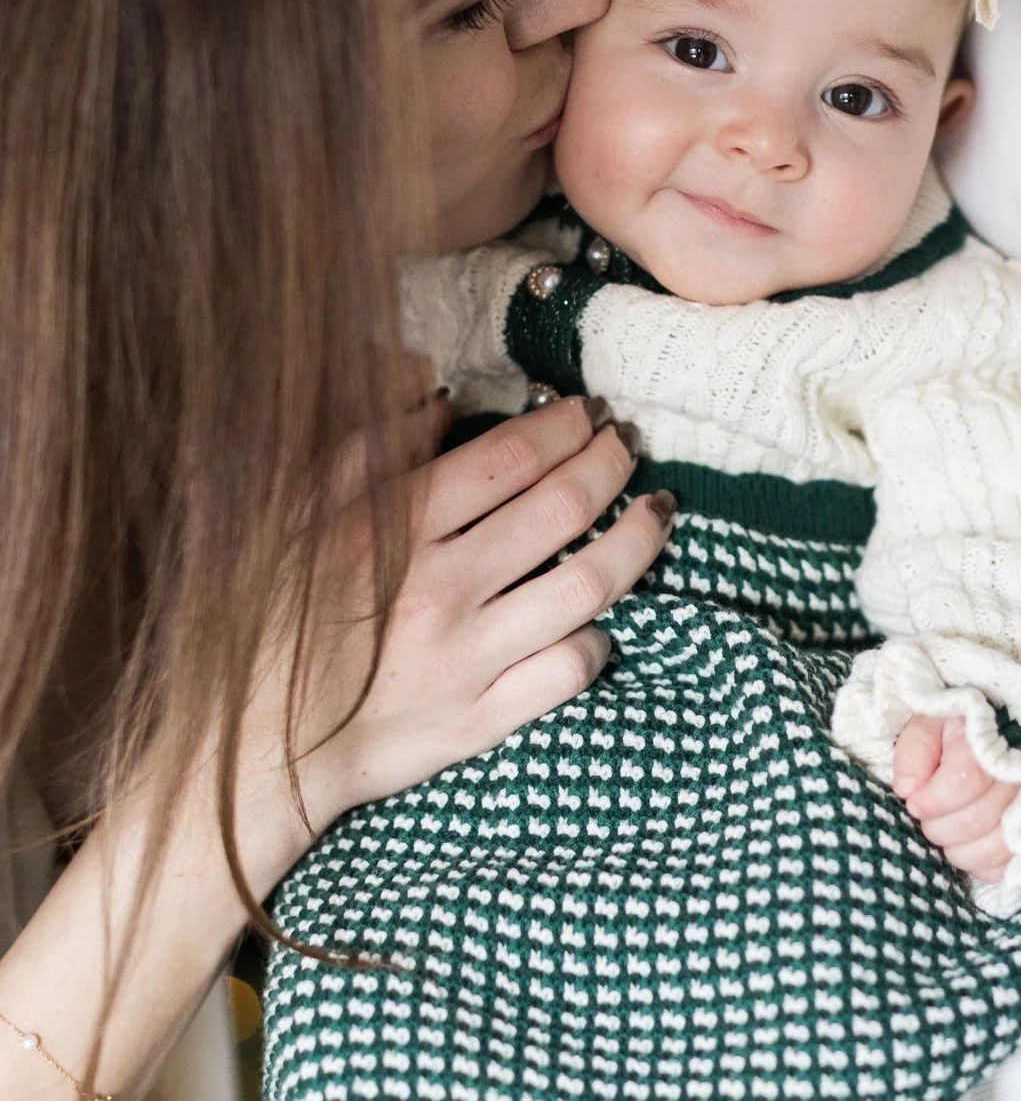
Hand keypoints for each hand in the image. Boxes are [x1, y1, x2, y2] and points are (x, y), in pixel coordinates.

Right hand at [240, 391, 671, 884]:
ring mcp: (468, 659)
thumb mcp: (301, 513)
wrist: (251, 746)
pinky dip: (600, 635)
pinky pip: (570, 670)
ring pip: (589, 584)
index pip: (512, 458)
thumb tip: (438, 388)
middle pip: (564, 508)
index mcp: (397, 530)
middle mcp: (441, 589)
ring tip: (655, 512)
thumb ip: (369, 441)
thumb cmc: (273, 618)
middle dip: (612, 463)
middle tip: (627, 443)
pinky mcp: (481, 722)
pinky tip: (604, 613)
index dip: (564, 426)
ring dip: (637, 540)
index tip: (587, 411)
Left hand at [891, 714, 1020, 883]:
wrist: (990, 743)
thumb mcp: (929, 725)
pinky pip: (1008, 865)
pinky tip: (967, 848)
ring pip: (995, 847)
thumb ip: (916, 748)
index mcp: (990, 741)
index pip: (966, 779)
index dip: (933, 800)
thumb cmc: (953, 735)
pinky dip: (980, 866)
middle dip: (939, 828)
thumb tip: (907, 788)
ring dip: (958, 851)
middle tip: (926, 820)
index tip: (913, 803)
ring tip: (944, 835)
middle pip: (978, 818)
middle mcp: (1020, 775)